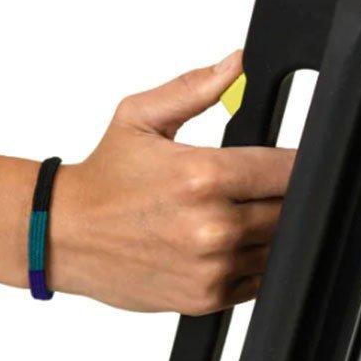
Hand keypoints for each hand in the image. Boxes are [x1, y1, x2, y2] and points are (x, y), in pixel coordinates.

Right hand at [49, 51, 294, 313]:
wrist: (63, 235)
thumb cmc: (104, 179)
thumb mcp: (141, 117)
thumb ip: (195, 88)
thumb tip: (236, 63)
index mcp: (204, 176)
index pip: (288, 169)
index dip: (297, 163)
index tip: (292, 161)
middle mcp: (213, 226)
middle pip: (291, 210)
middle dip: (285, 196)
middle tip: (260, 187)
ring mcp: (212, 266)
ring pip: (280, 246)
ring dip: (272, 230)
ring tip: (241, 214)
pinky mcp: (207, 297)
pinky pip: (259, 279)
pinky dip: (255, 262)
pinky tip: (229, 244)